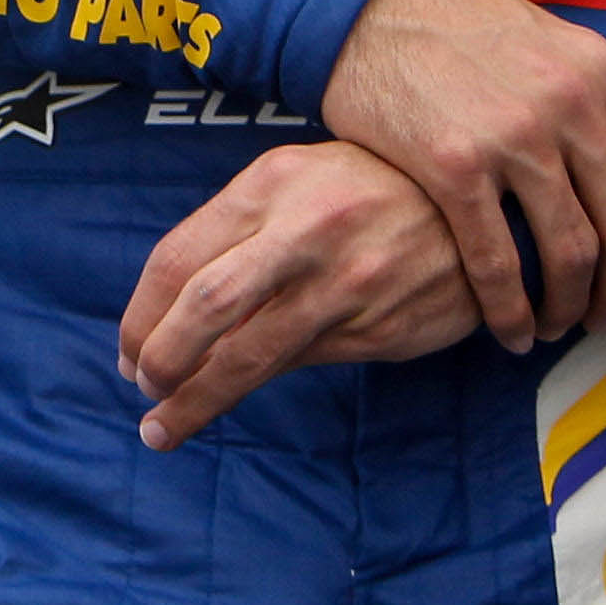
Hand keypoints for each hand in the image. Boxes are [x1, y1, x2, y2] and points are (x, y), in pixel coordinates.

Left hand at [115, 141, 478, 447]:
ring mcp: (342, 284)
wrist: (477, 204)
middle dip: (161, 356)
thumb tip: (173, 304)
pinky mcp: (376, 329)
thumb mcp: (298, 178)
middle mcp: (301, 232)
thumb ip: (240, 230)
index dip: (141, 313)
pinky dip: (255, 386)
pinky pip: (299, 363)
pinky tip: (229, 402)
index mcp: (268, 185)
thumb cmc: (368, 186)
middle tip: (141, 386)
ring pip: (251, 353)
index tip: (128, 349)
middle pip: (205, 304)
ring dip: (197, 399)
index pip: (178, 257)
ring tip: (162, 427)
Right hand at [316, 0, 605, 350]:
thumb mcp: (549, 43)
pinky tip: (508, 328)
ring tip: (553, 324)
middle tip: (604, 317)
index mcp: (603, 75)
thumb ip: (595, 101)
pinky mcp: (453, 165)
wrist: (367, 0)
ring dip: (568, 306)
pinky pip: (498, 262)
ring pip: (572, 253)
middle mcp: (571, 105)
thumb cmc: (457, 26)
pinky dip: (510, 310)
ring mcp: (513, 136)